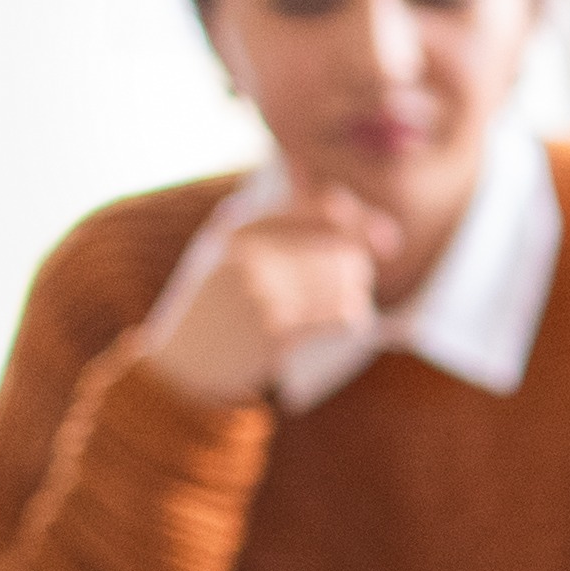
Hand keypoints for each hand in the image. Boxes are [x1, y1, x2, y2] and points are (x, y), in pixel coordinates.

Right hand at [142, 182, 395, 405]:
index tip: (380, 240)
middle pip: (343, 248)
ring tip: (337, 308)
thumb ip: (298, 228)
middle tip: (344, 286)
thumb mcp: (241, 252)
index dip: (357, 221)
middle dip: (354, 269)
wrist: (182, 363)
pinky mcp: (277, 330)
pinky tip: (346, 325)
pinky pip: (344, 313)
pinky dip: (355, 318)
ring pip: (348, 280)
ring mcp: (264, 291)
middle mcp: (253, 253)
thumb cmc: (222, 306)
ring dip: (354, 295)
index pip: (321, 207)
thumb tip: (386, 234)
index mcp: (244, 228)